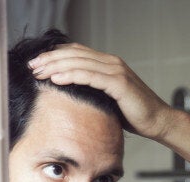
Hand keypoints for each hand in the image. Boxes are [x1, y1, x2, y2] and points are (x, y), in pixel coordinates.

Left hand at [28, 43, 175, 139]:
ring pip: (79, 63)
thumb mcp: (108, 99)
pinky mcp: (119, 83)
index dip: (55, 55)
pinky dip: (71, 75)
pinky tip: (56, 78)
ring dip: (56, 66)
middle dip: (50, 59)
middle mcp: (112, 63)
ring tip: (38, 71)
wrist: (157, 121)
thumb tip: (69, 93)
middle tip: (32, 65)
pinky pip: (90, 76)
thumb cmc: (133, 114)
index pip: (77, 52)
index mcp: (108, 64)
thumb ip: (93, 90)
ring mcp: (116, 71)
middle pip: (75, 54)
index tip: (37, 63)